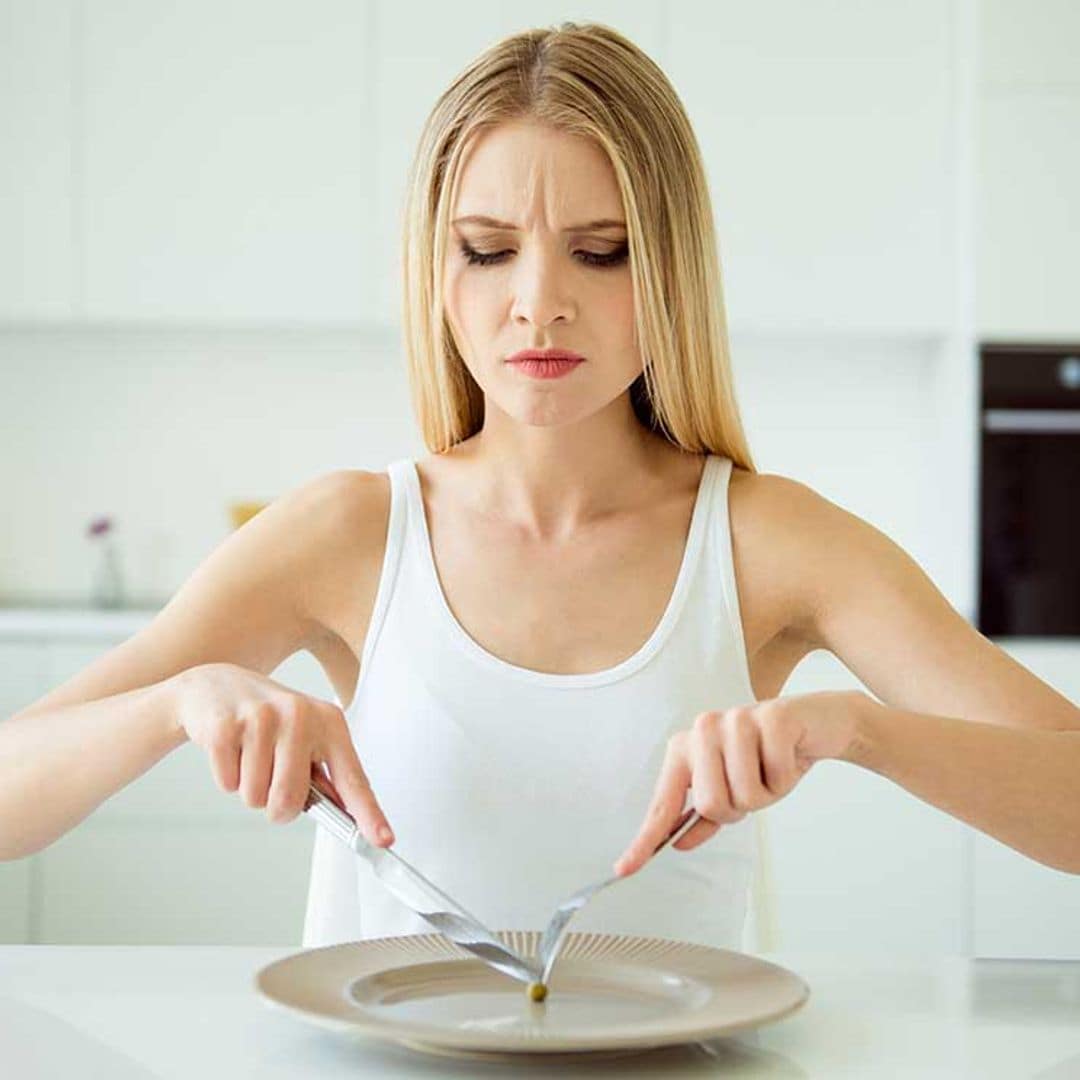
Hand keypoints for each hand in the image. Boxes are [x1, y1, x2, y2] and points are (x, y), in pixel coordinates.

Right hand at [169, 662, 393, 845]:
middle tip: (271, 779)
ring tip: (249, 756)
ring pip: (255, 797)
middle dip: (277, 806)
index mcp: (329, 722)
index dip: (369, 813)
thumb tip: (341, 814)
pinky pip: (228, 784)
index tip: (383, 840)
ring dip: (249, 789)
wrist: (215, 685)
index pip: (353, 777)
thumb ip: (323, 772)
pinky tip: (231, 750)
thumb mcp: (305, 735)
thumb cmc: (268, 719)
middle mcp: (300, 715)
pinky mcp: (225, 726)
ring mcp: (261, 718)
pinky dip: (228, 778)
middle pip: (290, 800)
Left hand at [613, 690, 868, 875]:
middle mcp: (702, 730)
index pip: (663, 804)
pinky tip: (789, 757)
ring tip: (771, 769)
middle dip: (740, 808)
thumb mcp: (734, 790)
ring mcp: (735, 720)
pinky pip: (777, 777)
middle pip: (712, 804)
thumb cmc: (767, 758)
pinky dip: (787, 778)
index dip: (645, 840)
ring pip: (745, 793)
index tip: (624, 869)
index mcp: (685, 749)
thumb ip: (704, 816)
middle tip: (755, 783)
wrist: (814, 724)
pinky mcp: (771, 718)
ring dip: (766, 793)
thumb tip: (680, 842)